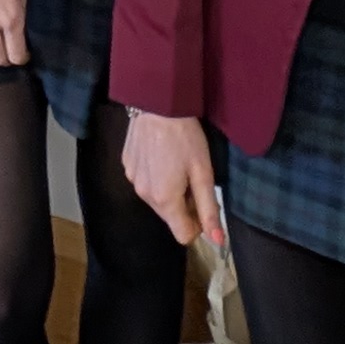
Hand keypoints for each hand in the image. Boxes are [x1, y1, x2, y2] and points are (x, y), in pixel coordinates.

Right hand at [122, 111, 222, 245]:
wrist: (156, 102)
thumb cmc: (186, 137)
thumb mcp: (204, 173)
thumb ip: (209, 210)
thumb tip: (218, 241)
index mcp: (165, 200)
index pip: (183, 235)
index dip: (198, 224)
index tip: (203, 201)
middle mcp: (144, 196)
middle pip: (170, 217)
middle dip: (183, 205)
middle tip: (192, 177)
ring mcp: (132, 180)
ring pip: (156, 200)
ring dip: (168, 191)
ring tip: (175, 163)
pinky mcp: (126, 165)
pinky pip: (144, 182)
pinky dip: (154, 176)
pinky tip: (161, 155)